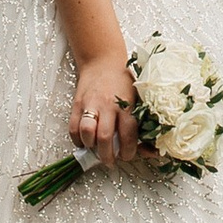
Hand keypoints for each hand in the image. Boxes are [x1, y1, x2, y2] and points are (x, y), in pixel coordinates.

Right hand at [68, 51, 137, 165]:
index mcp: (126, 104)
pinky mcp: (77, 104)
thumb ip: (141, 121)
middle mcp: (108, 105)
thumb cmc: (122, 81)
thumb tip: (149, 148)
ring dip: (91, 147)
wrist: (102, 61)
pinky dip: (77, 140)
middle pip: (105, 137)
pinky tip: (84, 141)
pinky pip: (73, 128)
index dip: (128, 151)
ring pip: (87, 132)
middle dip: (107, 156)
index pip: (128, 134)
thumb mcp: (137, 98)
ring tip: (96, 150)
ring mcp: (91, 104)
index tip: (126, 156)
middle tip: (110, 161)